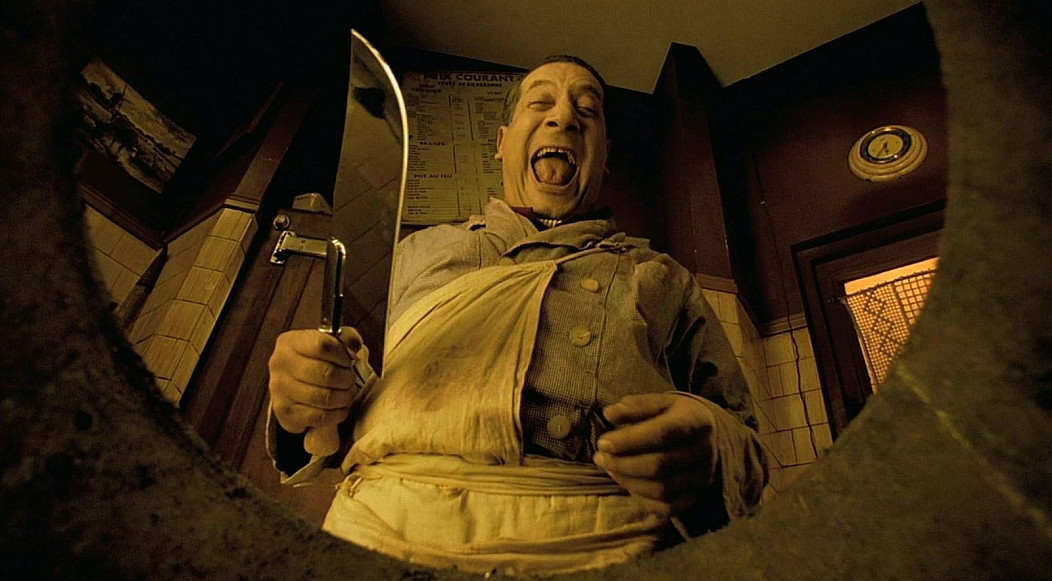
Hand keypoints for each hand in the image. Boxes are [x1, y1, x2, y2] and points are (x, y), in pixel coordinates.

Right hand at [267, 328, 365, 434]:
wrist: (294, 383)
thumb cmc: (316, 360)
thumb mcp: (331, 341)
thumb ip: (346, 338)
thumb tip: (354, 347)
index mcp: (290, 342)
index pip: (322, 346)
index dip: (343, 354)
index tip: (349, 360)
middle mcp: (279, 364)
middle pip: (326, 374)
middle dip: (347, 379)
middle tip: (350, 380)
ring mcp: (279, 390)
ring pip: (324, 398)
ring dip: (344, 397)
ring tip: (347, 393)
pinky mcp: (284, 412)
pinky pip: (319, 417)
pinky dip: (337, 414)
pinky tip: (340, 407)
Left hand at [593, 393, 717, 517]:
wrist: (709, 432)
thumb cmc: (676, 414)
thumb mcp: (660, 402)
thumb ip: (635, 406)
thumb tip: (609, 414)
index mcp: (696, 421)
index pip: (662, 433)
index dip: (629, 440)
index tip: (603, 443)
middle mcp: (704, 451)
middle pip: (659, 465)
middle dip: (623, 464)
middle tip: (599, 457)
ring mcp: (704, 477)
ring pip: (661, 489)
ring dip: (628, 481)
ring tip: (609, 468)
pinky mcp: (698, 495)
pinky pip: (667, 507)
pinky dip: (642, 499)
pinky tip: (627, 483)